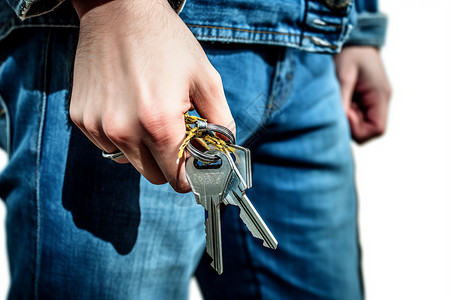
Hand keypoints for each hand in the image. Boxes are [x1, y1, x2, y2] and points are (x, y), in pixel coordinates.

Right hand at [70, 0, 233, 191]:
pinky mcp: (81, 118)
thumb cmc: (166, 43)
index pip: (176, 179)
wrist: (118, 10)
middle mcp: (124, 131)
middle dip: (167, 162)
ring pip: (128, 161)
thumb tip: (223, 148)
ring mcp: (98, 126)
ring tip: (148, 113)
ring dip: (143, 148)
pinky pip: (107, 144)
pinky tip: (127, 106)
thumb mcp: (206, 78)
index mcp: (159, 124)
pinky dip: (121, 135)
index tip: (193, 160)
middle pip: (153, 175)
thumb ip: (221, 120)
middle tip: (174, 133)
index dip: (189, 173)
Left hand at [334, 46, 391, 143]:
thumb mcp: (343, 75)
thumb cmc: (348, 52)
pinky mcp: (363, 99)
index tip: (345, 113)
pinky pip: (355, 116)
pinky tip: (339, 98)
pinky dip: (345, 112)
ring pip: (360, 125)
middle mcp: (379, 101)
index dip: (358, 129)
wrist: (351, 35)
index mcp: (380, 96)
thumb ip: (342, 100)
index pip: (377, 130)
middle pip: (367, 131)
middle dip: (350, 125)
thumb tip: (339, 122)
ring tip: (338, 99)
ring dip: (346, 118)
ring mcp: (372, 101)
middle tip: (338, 106)